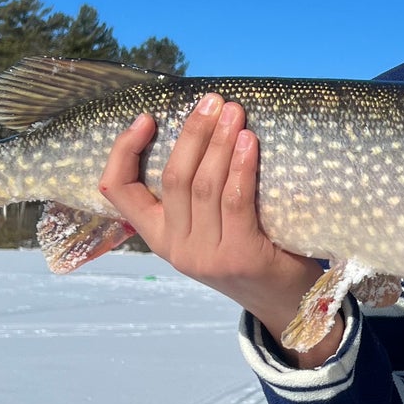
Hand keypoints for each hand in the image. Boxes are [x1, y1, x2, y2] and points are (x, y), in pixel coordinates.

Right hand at [98, 95, 342, 364]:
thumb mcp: (209, 227)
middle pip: (172, 177)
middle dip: (192, 133)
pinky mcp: (239, 256)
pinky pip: (235, 201)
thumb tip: (204, 126)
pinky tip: (249, 143)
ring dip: (219, 143)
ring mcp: (205, 255)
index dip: (124, 152)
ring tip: (234, 113)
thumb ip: (195, 193)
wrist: (285, 301)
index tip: (145, 118)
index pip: (118, 191)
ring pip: (203, 186)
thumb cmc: (249, 250)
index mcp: (158, 236)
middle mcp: (175, 247)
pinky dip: (240, 167)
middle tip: (212, 101)